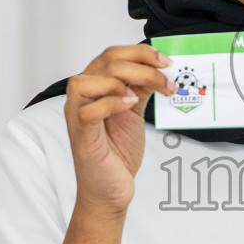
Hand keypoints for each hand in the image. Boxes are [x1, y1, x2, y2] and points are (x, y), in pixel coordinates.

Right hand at [63, 44, 173, 216]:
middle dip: (141, 64)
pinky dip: (111, 103)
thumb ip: (140, 89)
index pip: (112, 54)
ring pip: (87, 81)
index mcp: (95, 88)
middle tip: (165, 77)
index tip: (165, 62)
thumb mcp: (134, 113)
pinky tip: (129, 105)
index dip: (140, 52)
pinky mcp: (82, 136)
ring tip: (139, 96)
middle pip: (104, 61)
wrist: (110, 190)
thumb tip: (158, 69)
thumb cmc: (117, 154)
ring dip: (121, 81)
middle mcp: (83, 98)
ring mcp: (77, 116)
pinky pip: (87, 111)